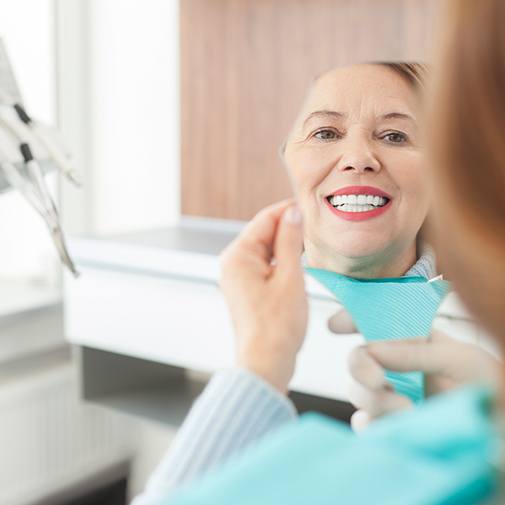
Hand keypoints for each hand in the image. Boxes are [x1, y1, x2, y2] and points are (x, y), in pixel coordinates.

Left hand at [219, 199, 307, 393]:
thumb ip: (290, 241)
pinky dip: (281, 262)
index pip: (264, 219)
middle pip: (263, 233)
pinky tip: (299, 265)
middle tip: (316, 227)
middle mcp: (232, 264)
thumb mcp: (290, 277)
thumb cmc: (277, 326)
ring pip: (265, 250)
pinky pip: (264, 266)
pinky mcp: (245, 290)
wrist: (265, 363)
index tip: (310, 207)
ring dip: (286, 246)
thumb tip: (292, 213)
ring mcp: (237, 278)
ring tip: (311, 246)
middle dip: (288, 228)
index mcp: (238, 256)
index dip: (288, 210)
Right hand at [347, 331, 501, 430]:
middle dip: (360, 367)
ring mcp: (392, 397)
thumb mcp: (462, 360)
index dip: (352, 318)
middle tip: (379, 381)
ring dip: (374, 400)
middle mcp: (398, 367)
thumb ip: (417, 353)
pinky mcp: (391, 426)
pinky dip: (370, 425)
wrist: (501, 432)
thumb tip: (372, 348)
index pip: (375, 322)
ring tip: (407, 411)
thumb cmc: (490, 388)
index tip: (336, 325)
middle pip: (358, 359)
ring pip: (358, 392)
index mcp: (413, 341)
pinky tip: (390, 427)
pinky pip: (364, 424)